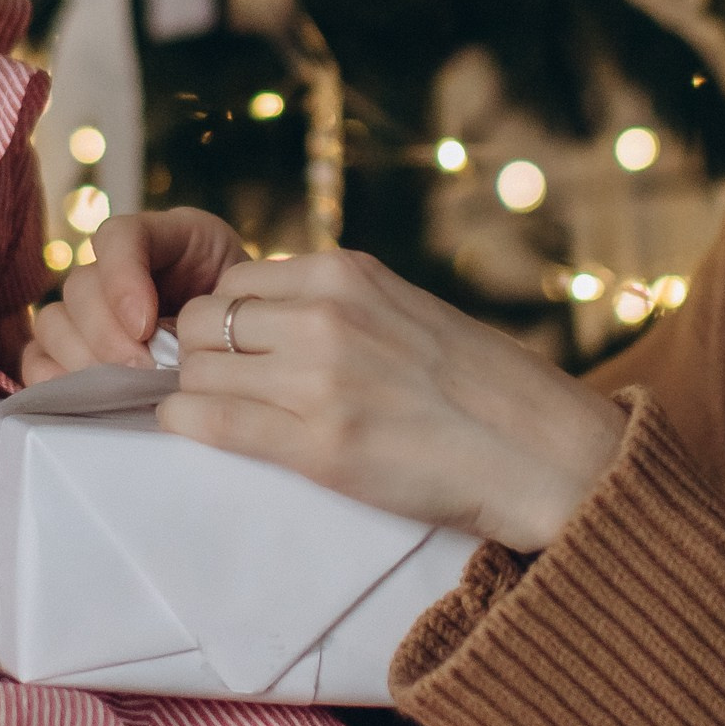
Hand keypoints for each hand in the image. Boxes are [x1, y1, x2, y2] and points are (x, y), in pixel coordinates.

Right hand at [23, 207, 245, 380]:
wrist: (242, 344)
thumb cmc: (246, 318)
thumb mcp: (243, 298)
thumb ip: (212, 306)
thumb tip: (171, 350)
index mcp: (160, 237)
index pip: (117, 237)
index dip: (122, 280)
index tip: (146, 326)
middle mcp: (114, 267)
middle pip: (80, 287)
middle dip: (108, 335)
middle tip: (142, 370)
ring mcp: (87, 308)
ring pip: (54, 322)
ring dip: (83, 359)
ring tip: (122, 388)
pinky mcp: (71, 349)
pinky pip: (37, 357)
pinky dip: (54, 377)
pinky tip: (85, 395)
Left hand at [162, 249, 629, 552]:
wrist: (537, 451)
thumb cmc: (478, 386)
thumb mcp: (403, 309)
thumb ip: (338, 304)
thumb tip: (266, 316)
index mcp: (346, 274)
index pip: (235, 281)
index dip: (225, 318)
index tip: (235, 347)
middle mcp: (324, 315)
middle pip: (203, 320)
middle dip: (198, 351)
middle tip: (221, 383)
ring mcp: (317, 378)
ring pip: (196, 369)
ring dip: (196, 390)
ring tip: (220, 413)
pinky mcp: (316, 445)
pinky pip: (208, 421)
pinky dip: (187, 423)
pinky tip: (197, 430)